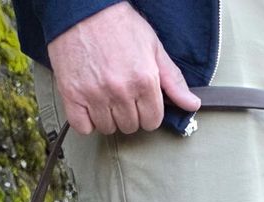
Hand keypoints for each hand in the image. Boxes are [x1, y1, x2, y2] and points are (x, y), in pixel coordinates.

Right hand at [47, 1, 200, 135]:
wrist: (82, 8)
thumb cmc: (117, 23)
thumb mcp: (153, 47)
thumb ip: (173, 80)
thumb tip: (192, 104)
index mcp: (143, 81)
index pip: (152, 122)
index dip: (148, 112)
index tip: (141, 101)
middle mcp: (120, 91)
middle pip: (130, 126)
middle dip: (128, 113)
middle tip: (121, 92)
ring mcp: (94, 94)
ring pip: (108, 128)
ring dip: (107, 117)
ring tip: (105, 94)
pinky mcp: (72, 95)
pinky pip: (83, 127)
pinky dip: (86, 121)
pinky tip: (89, 104)